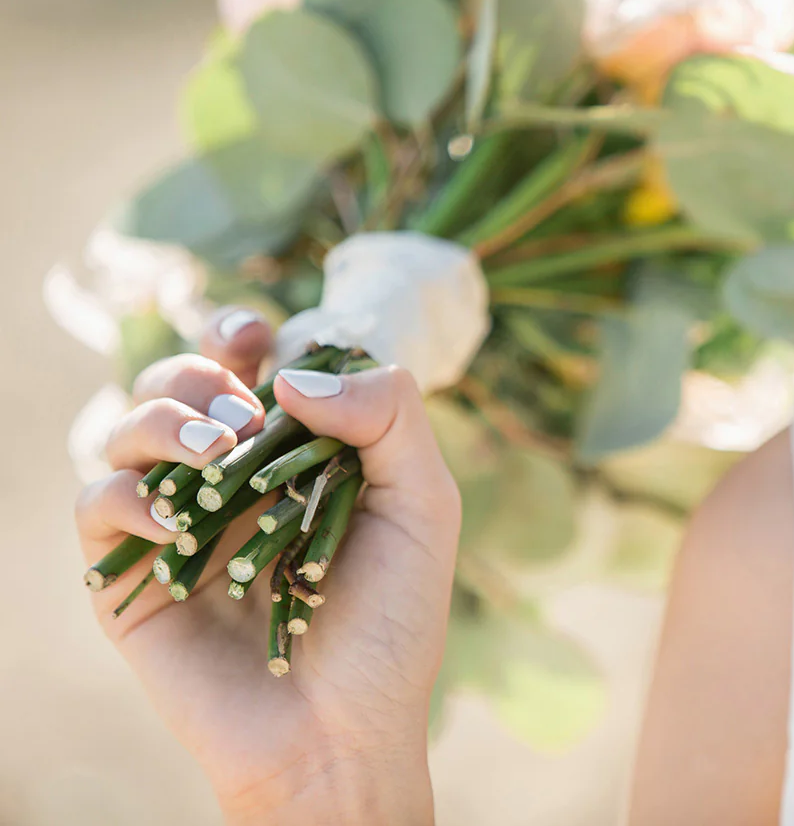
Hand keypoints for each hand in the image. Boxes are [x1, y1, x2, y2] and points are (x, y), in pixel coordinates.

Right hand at [74, 309, 460, 823]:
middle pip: (181, 384)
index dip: (239, 334)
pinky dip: (128, 495)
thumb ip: (387, 417)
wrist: (341, 733)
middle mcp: (233, 482)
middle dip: (200, 376)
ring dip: (163, 420)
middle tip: (241, 419)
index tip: (255, 337)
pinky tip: (180, 521)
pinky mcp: (131, 576)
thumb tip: (290, 376)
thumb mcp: (423, 506)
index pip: (249, 367)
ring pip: (129, 429)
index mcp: (296, 457)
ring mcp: (180, 525)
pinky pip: (97, 504)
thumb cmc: (392, 625)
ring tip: (219, 455)